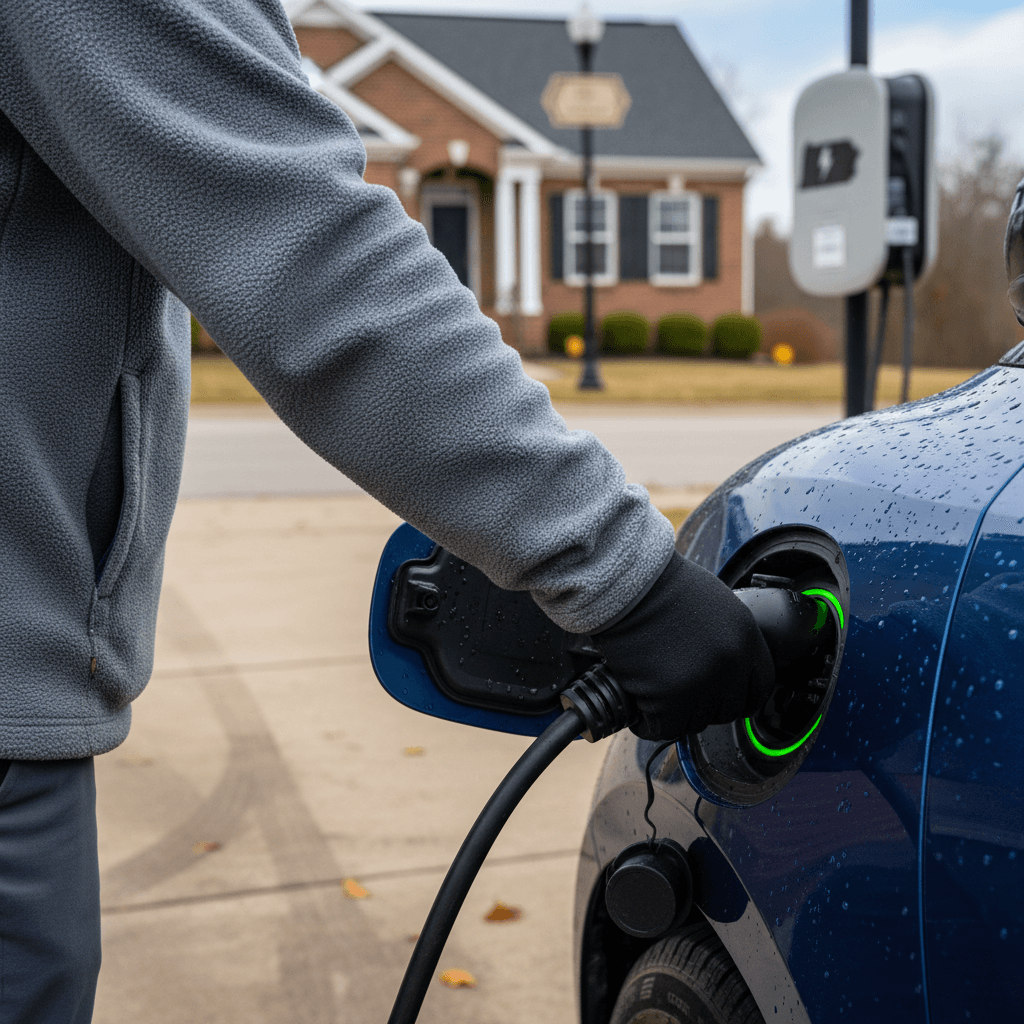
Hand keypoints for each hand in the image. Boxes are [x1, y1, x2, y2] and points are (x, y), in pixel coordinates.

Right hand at [593, 552, 775, 740]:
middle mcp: (730, 664)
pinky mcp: (669, 698)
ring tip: (656, 690)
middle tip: (681, 691)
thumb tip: (726, 665)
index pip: (760, 688)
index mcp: (746, 638)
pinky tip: (640, 702)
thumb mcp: (715, 604)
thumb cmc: (661, 586)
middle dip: (705, 705)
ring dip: (675, 712)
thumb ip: (728, 639)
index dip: (738, 695)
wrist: (626, 583)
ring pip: (696, 722)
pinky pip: (663, 727)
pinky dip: (648, 721)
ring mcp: (701, 683)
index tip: (721, 695)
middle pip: (728, 710)